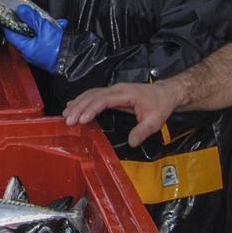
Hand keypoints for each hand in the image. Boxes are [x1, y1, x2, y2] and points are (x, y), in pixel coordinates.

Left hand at [3, 3, 65, 72]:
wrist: (75, 59)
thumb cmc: (58, 48)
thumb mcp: (43, 28)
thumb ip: (31, 17)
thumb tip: (21, 10)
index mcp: (25, 48)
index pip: (11, 34)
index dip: (9, 23)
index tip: (9, 14)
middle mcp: (31, 52)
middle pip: (25, 32)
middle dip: (30, 21)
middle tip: (32, 12)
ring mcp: (40, 52)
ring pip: (38, 34)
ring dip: (44, 24)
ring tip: (52, 19)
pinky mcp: (49, 51)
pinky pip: (47, 38)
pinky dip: (52, 30)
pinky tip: (60, 25)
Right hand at [63, 82, 179, 147]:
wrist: (166, 93)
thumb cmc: (160, 106)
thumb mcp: (156, 120)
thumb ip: (143, 131)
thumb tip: (132, 143)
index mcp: (126, 94)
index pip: (104, 99)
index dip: (91, 109)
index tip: (81, 120)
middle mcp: (117, 89)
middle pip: (93, 95)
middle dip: (79, 107)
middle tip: (68, 120)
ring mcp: (113, 89)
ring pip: (91, 94)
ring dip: (77, 103)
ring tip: (65, 115)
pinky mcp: (112, 93)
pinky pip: (93, 95)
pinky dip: (82, 100)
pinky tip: (72, 106)